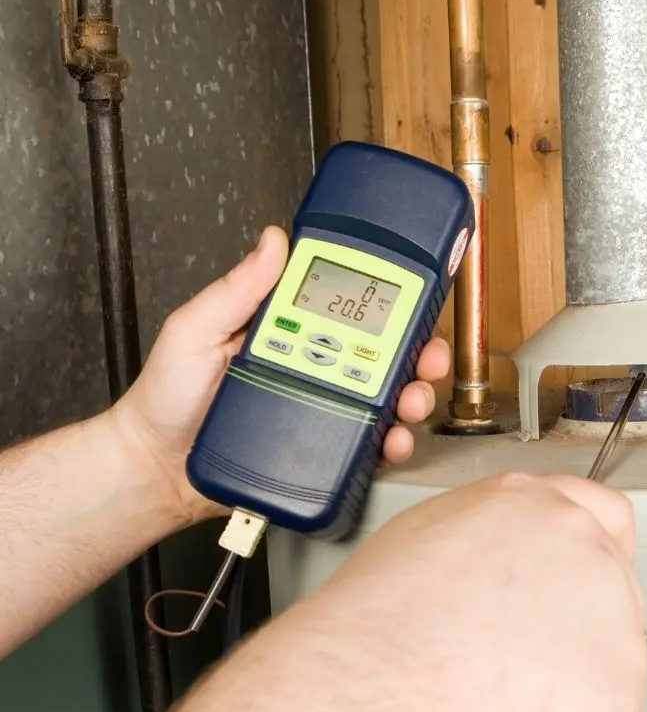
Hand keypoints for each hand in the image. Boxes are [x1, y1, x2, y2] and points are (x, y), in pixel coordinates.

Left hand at [112, 225, 450, 523]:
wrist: (156, 469)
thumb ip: (235, 291)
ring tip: (409, 401)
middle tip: (425, 355)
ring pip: (387, 399)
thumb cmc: (167, 399)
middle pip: (384, 354)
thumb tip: (272, 242)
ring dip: (412, 397)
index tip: (412, 293)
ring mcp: (323, 409)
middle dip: (418, 352)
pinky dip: (391, 444)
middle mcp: (313, 367)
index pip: (348, 307)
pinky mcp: (324, 451)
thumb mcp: (195, 330)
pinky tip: (391, 440)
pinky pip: (369, 445)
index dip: (388, 300)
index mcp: (288, 330)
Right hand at [320, 471, 646, 711]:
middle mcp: (581, 544)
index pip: (596, 509)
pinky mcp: (623, 677)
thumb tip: (477, 572)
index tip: (575, 574)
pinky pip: (606, 708)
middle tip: (527, 652)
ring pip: (610, 646)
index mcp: (531, 506)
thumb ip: (478, 544)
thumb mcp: (419, 539)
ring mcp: (614, 608)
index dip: (587, 547)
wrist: (408, 679)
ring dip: (573, 671)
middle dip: (575, 616)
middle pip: (608, 575)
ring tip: (509, 692)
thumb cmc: (394, 619)